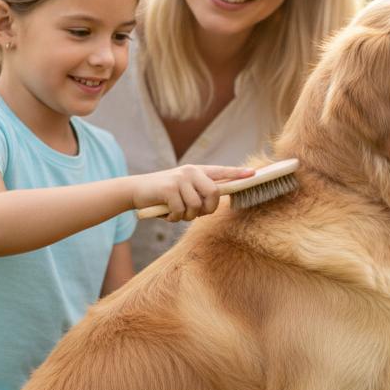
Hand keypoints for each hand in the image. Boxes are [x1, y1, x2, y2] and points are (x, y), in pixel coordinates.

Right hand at [131, 164, 253, 222]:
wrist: (137, 191)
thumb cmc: (164, 196)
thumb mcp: (183, 191)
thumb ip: (199, 194)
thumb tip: (214, 203)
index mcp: (197, 171)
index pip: (222, 171)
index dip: (237, 174)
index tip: (253, 174)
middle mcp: (190, 171)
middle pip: (213, 193)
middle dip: (207, 209)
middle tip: (196, 214)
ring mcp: (180, 179)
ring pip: (196, 206)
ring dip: (186, 217)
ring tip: (176, 213)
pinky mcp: (169, 188)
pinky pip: (181, 211)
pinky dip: (174, 218)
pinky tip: (166, 214)